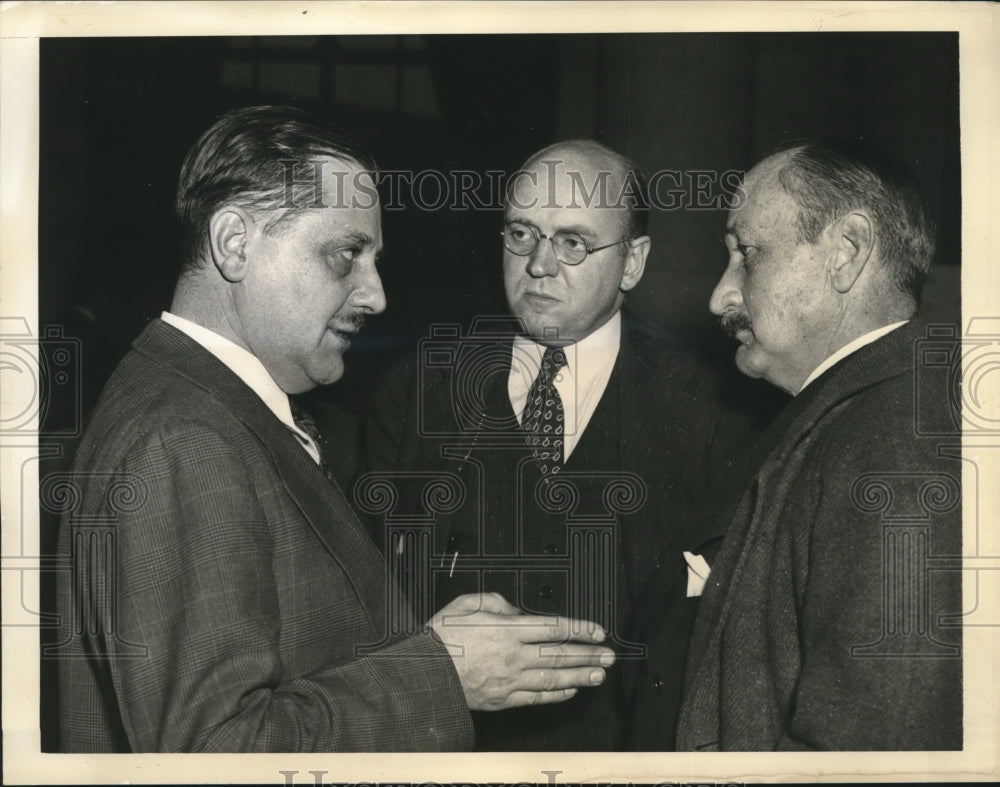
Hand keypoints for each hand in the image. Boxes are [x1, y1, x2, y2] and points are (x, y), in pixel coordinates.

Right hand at [428, 592, 614, 710]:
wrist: (423, 675)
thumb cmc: (440, 638)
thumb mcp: (464, 604)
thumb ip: (494, 601)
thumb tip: (514, 609)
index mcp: (506, 629)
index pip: (553, 628)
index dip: (579, 629)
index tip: (596, 631)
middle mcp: (513, 655)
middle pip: (559, 654)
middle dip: (588, 654)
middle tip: (609, 655)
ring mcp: (510, 680)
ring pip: (553, 678)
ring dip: (580, 676)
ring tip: (599, 675)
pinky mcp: (503, 699)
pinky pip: (536, 698)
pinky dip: (556, 695)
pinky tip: (570, 691)